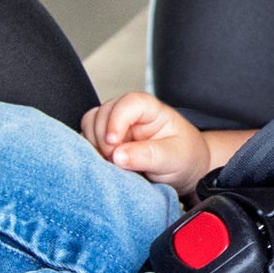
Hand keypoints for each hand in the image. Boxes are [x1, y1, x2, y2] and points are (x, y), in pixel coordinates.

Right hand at [81, 91, 210, 189]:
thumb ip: (147, 156)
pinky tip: (105, 165)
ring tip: (113, 164)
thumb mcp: (173, 158)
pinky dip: (91, 152)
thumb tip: (117, 156)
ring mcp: (116, 125)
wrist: (186, 169)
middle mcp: (130, 114)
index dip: (116, 121)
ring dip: (95, 146)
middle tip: (116, 162)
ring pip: (90, 124)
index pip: (128, 103)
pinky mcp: (106, 140)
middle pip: (103, 113)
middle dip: (104, 140)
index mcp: (150, 110)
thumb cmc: (184, 157)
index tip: (113, 144)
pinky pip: (88, 140)